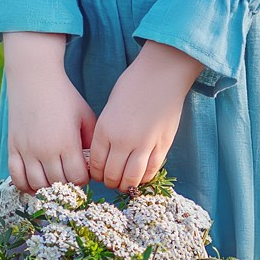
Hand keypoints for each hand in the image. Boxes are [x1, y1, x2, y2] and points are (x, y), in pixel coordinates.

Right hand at [3, 31, 96, 193]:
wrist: (34, 79)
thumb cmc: (64, 97)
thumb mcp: (85, 116)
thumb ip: (91, 142)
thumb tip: (93, 166)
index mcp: (66, 143)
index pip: (77, 178)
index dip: (83, 178)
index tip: (83, 170)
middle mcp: (45, 150)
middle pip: (58, 184)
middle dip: (67, 185)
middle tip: (70, 176)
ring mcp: (27, 151)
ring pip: (38, 185)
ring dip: (48, 188)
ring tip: (55, 182)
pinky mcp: (13, 148)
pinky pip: (17, 178)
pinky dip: (26, 186)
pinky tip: (36, 184)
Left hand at [87, 41, 201, 191]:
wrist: (161, 74)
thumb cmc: (133, 85)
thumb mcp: (110, 107)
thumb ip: (107, 132)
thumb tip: (107, 154)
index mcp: (105, 130)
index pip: (96, 165)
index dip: (96, 175)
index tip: (100, 175)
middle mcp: (122, 141)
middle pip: (112, 175)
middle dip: (110, 182)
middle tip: (112, 181)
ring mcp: (144, 145)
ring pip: (132, 179)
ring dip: (127, 185)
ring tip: (126, 183)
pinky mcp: (162, 145)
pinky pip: (151, 171)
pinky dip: (145, 178)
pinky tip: (141, 176)